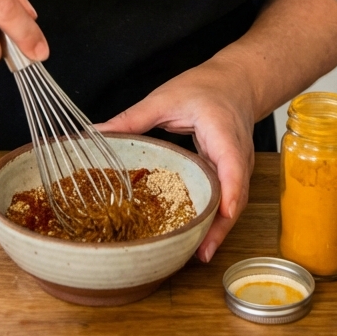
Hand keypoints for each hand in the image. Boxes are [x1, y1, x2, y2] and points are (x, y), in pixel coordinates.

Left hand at [99, 56, 255, 262]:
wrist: (236, 82)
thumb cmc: (205, 87)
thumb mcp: (165, 98)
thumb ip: (133, 118)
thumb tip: (96, 134)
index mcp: (223, 134)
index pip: (233, 169)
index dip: (229, 195)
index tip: (222, 216)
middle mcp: (238, 156)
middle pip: (235, 197)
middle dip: (220, 226)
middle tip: (197, 252)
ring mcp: (239, 169)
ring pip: (233, 203)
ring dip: (218, 228)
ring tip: (196, 253)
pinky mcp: (232, 175)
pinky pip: (226, 199)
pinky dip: (215, 218)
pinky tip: (197, 234)